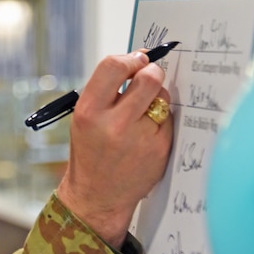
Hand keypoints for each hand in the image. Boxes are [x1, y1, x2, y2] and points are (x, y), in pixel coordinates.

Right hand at [56, 50, 173, 248]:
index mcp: (89, 111)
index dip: (129, 58)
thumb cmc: (90, 150)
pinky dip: (160, 120)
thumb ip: (106, 90)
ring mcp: (140, 138)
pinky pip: (168, 120)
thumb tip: (139, 61)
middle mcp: (114, 124)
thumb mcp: (84, 117)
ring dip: (156, 97)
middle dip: (152, 71)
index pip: (113, 67)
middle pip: (148, 78)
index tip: (136, 59)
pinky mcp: (160, 149)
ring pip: (162, 98)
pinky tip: (147, 133)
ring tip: (143, 111)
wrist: (97, 195)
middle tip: (149, 74)